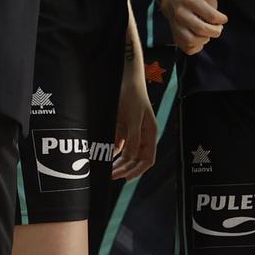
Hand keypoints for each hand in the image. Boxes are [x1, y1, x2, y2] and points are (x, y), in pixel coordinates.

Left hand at [113, 62, 157, 179]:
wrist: (124, 76)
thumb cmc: (133, 94)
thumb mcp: (133, 117)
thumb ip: (133, 138)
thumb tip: (132, 157)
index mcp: (150, 133)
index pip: (147, 159)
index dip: (138, 170)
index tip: (125, 178)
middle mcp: (142, 135)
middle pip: (136, 159)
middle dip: (125, 169)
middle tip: (111, 176)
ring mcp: (132, 131)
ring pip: (127, 154)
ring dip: (118, 162)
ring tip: (107, 170)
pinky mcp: (122, 127)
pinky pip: (118, 144)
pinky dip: (112, 151)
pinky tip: (104, 155)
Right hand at [162, 0, 227, 54]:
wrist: (173, 1)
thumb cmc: (192, 0)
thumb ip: (214, 8)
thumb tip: (218, 22)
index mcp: (191, 2)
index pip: (211, 16)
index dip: (221, 19)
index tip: (223, 19)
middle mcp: (181, 14)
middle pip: (202, 29)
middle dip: (215, 31)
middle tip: (217, 28)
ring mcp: (176, 27)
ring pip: (193, 41)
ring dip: (204, 39)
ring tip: (206, 33)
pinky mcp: (175, 37)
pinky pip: (188, 48)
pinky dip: (197, 46)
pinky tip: (199, 38)